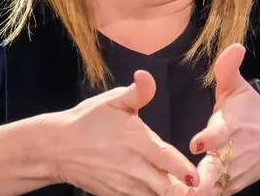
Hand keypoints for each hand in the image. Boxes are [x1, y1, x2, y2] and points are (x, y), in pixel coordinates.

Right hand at [51, 70, 199, 195]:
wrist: (58, 148)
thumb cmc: (88, 121)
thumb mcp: (112, 101)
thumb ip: (137, 92)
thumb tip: (146, 75)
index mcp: (138, 143)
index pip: (168, 161)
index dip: (185, 172)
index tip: (197, 177)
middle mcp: (135, 168)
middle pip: (168, 189)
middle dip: (185, 191)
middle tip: (201, 188)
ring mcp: (125, 187)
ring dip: (170, 195)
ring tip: (185, 192)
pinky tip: (161, 192)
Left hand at [189, 44, 259, 194]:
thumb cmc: (251, 111)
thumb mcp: (238, 88)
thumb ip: (228, 69)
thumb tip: (235, 47)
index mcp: (230, 127)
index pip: (218, 134)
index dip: (208, 139)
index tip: (198, 143)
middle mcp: (230, 153)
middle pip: (214, 171)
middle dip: (200, 179)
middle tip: (186, 183)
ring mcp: (232, 174)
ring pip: (212, 190)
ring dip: (197, 192)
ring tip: (175, 195)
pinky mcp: (232, 188)